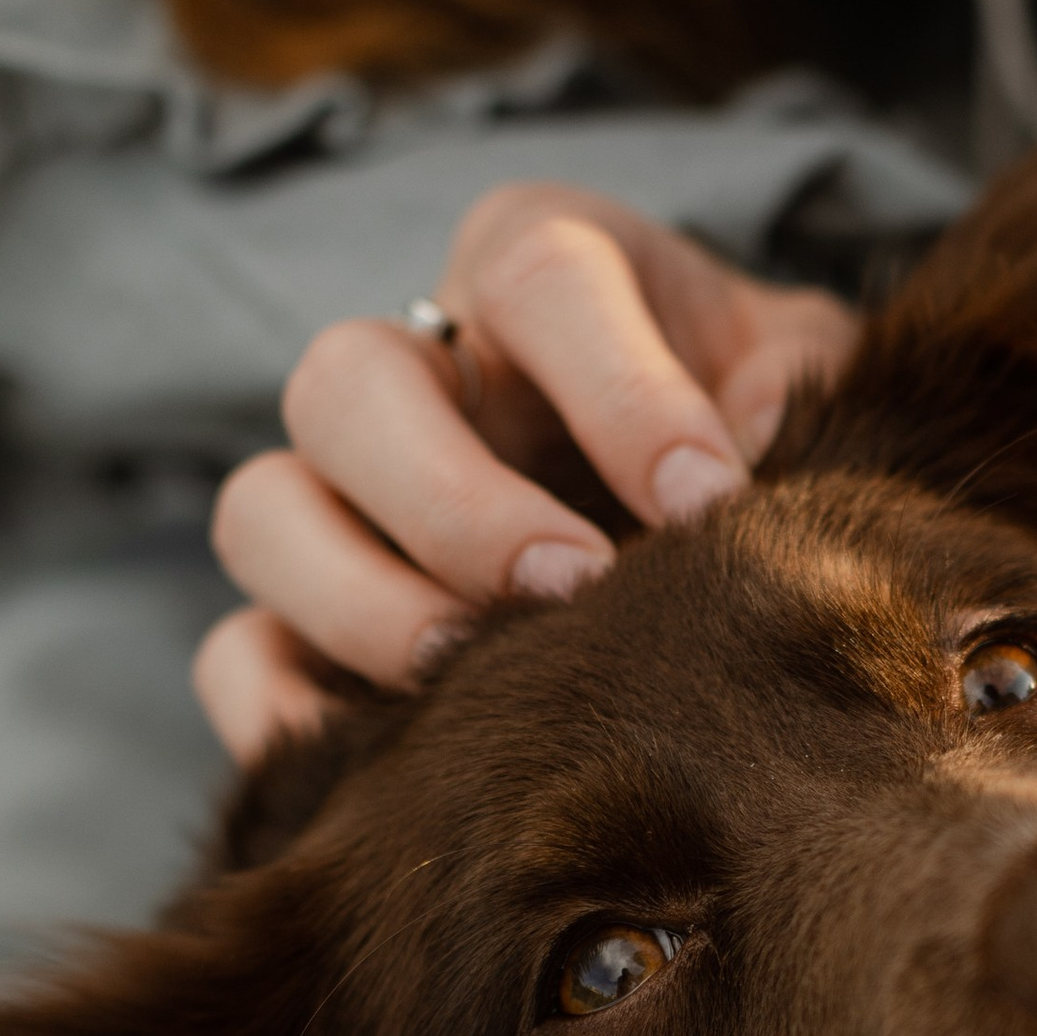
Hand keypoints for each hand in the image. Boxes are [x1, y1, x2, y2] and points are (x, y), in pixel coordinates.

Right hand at [198, 187, 858, 762]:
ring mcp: (342, 494)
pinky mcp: (305, 621)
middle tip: (573, 588)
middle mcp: (419, 366)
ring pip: (265, 513)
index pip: (538, 274)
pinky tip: (388, 765)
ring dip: (360, 603)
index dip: (619, 387)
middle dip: (456, 499)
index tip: (705, 497)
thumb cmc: (758, 427)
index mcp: (542, 269)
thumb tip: (761, 465)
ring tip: (477, 678)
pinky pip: (235, 657)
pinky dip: (283, 714)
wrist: (720, 517)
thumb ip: (798, 396)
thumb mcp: (801, 379)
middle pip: (349, 382)